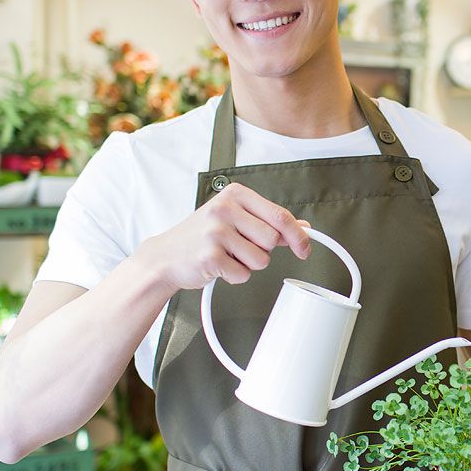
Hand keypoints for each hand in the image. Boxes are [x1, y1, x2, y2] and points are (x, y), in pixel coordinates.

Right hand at [133, 182, 311, 291]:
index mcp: (235, 195)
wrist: (165, 256)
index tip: (305, 248)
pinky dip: (234, 276)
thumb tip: (303, 227)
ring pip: (261, 259)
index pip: (281, 215)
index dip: (298, 236)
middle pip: (273, 239)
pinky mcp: (210, 257)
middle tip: (240, 247)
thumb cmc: (202, 237)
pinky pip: (243, 274)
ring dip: (249, 264)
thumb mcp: (235, 219)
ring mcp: (216, 232)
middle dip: (263, 250)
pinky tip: (217, 265)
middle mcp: (225, 209)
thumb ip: (269, 221)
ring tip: (227, 255)